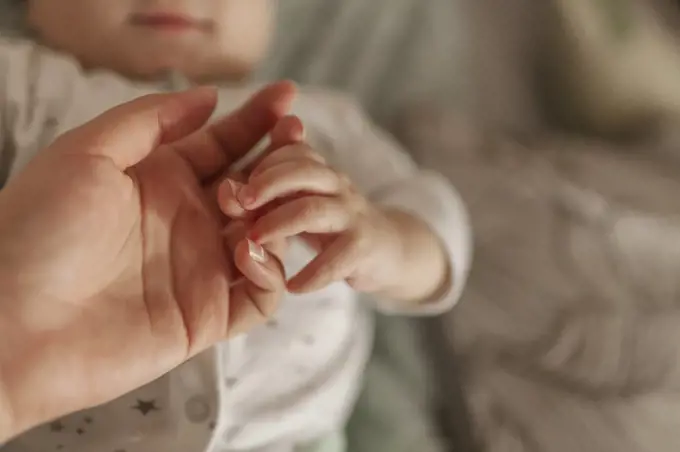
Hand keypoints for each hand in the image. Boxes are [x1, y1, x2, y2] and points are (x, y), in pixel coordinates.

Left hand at [0, 82, 294, 438]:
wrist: (9, 324)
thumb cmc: (34, 232)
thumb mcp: (86, 153)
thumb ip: (149, 120)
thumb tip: (208, 97)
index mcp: (160, 182)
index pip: (223, 145)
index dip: (257, 121)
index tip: (287, 99)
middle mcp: (187, 222)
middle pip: (256, 187)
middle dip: (280, 165)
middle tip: (289, 149)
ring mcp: (201, 270)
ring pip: (269, 236)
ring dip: (277, 215)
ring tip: (253, 204)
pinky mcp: (208, 317)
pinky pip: (261, 294)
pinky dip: (269, 271)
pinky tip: (246, 250)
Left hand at [218, 117, 418, 294]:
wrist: (390, 249)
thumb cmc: (335, 223)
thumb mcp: (307, 198)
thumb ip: (276, 187)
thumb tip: (230, 184)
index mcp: (321, 172)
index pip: (294, 153)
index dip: (264, 165)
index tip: (237, 186)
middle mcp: (338, 187)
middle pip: (304, 171)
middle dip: (267, 183)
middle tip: (238, 204)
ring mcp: (352, 217)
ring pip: (312, 210)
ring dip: (278, 224)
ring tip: (253, 242)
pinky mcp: (364, 249)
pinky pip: (336, 259)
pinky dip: (311, 274)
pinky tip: (291, 287)